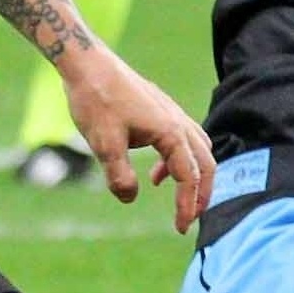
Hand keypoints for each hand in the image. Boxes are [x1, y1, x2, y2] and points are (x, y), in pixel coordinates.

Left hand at [55, 44, 213, 233]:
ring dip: (194, 176)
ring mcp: (172, 113)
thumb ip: (118, 176)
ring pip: (198, 149)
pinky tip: (156, 174)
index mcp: (170, 132)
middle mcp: (178, 121)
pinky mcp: (161, 110)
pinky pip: (184, 139)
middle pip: (206, 163)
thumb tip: (130, 198)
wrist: (87, 64)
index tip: (180, 228)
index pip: (190, 177)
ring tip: (178, 199)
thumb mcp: (104, 144)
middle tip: (188, 219)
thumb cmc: (96, 100)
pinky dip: (178, 161)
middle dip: (201, 194)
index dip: (188, 205)